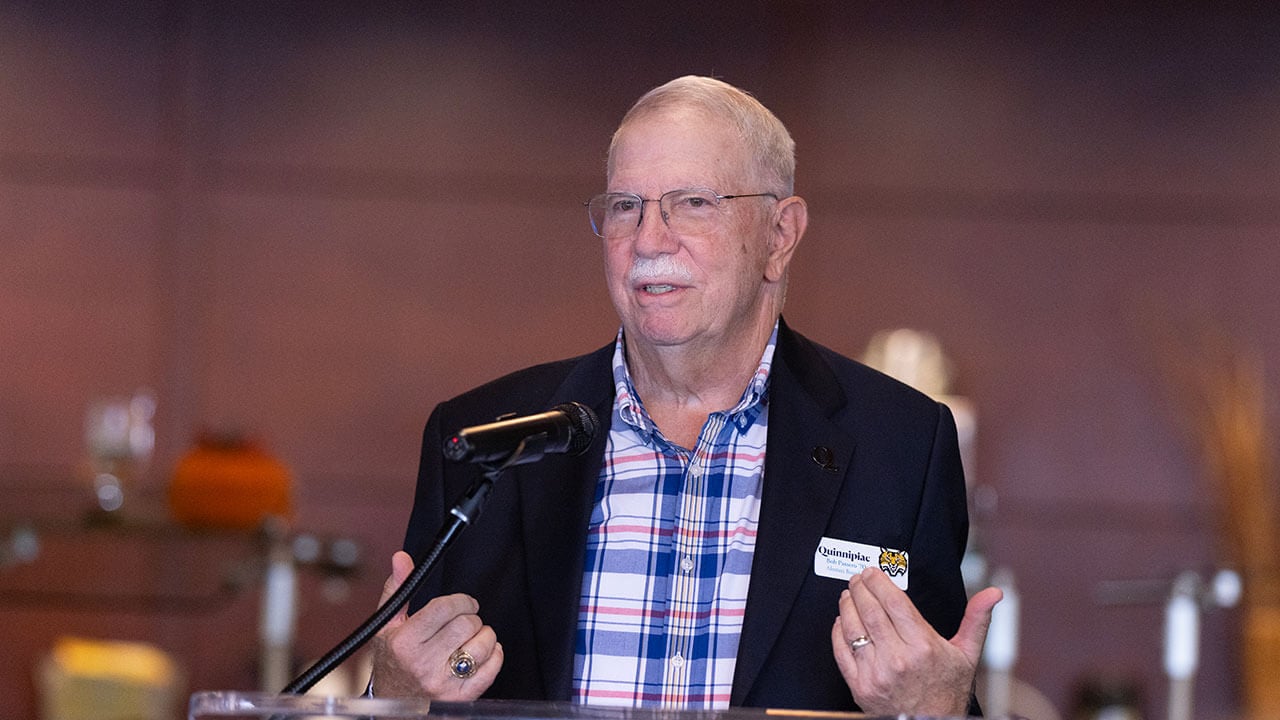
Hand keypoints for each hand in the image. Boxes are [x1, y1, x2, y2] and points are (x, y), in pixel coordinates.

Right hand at [369, 551, 503, 698]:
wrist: (393, 702)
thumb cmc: (392, 662)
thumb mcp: (387, 625)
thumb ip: (398, 589)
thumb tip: (402, 558)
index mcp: (405, 643)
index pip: (444, 608)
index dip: (460, 601)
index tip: (464, 603)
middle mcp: (423, 664)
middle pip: (466, 625)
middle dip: (471, 617)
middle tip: (466, 620)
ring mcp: (443, 683)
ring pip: (482, 645)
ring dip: (484, 635)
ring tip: (473, 636)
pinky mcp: (460, 697)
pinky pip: (490, 669)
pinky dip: (494, 655)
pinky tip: (483, 652)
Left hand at [830, 567, 1001, 715]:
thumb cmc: (948, 692)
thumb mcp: (967, 655)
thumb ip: (976, 620)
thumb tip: (993, 593)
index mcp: (923, 647)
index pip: (894, 603)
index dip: (879, 582)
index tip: (872, 573)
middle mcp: (898, 659)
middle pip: (871, 611)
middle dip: (860, 589)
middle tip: (857, 578)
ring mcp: (876, 674)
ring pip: (853, 629)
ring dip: (847, 606)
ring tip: (848, 594)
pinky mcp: (860, 687)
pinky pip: (841, 652)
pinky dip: (838, 632)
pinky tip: (841, 621)